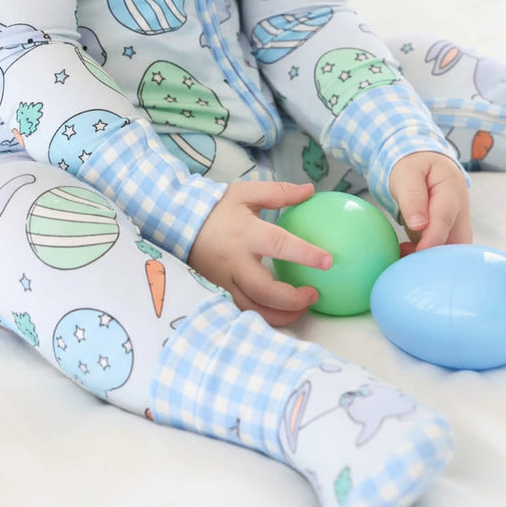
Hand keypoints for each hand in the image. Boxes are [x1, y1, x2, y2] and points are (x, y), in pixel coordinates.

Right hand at [188, 181, 331, 326]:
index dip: (304, 254)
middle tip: (315, 294)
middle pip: (265, 290)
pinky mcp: (220, 289)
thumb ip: (280, 192)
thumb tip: (310, 190)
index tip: (328, 261)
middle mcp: (235, 261)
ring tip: (303, 308)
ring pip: (254, 308)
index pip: (279, 245)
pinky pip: (243, 309)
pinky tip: (281, 313)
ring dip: (281, 314)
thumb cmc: (216, 206)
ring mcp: (226, 279)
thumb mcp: (246, 193)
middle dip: (293, 299)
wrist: (177, 221)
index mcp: (245, 234)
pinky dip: (264, 316)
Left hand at [389, 151, 472, 250]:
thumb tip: (418, 225)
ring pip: (454, 249)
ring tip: (404, 258)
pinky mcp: (450, 232)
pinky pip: (444, 249)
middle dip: (437, 257)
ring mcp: (458, 223)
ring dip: (433, 259)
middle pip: (458, 241)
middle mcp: (460, 210)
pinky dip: (429, 257)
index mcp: (451, 190)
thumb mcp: (407, 173)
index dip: (432, 239)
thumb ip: (413, 196)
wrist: (423, 163)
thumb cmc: (414, 166)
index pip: (445, 219)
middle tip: (409, 262)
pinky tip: (407, 256)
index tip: (418, 253)